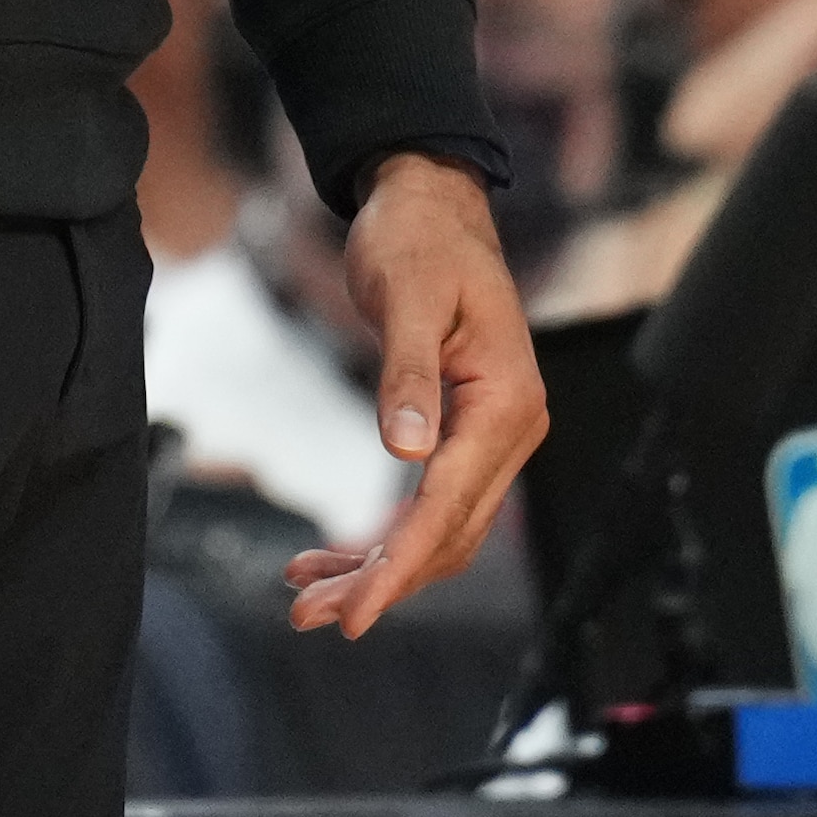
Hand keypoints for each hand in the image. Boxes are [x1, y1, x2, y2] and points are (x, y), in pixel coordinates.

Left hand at [282, 156, 546, 636]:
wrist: (430, 202)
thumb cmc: (418, 240)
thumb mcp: (407, 298)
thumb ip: (409, 375)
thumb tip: (407, 451)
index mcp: (506, 405)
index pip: (447, 509)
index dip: (399, 567)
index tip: (354, 614)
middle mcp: (510, 431)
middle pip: (445, 536)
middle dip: (379, 582)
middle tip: (307, 614)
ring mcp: (491, 436)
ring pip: (437, 531)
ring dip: (376, 568)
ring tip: (306, 597)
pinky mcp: (463, 432)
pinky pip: (429, 503)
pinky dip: (382, 535)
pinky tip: (331, 554)